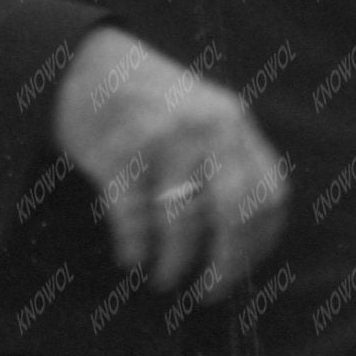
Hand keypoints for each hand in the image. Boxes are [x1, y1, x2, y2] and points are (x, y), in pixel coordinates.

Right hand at [51, 29, 289, 298]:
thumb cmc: (148, 109)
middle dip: (226, 263)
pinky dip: (133, 245)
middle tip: (209, 292)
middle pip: (235, 212)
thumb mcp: (202, 121)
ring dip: (173, 261)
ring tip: (164, 278)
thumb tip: (241, 250)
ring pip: (181, 220)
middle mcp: (209, 127)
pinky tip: (131, 257)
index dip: (260, 242)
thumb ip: (226, 166)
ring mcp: (165, 136)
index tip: (241, 270)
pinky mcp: (120, 148)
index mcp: (235, 125)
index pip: (269, 195)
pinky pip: (133, 215)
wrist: (86, 62)